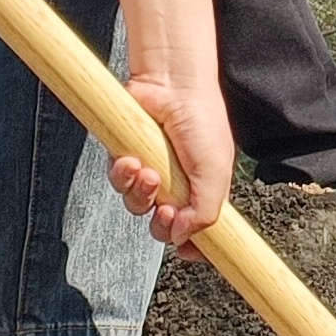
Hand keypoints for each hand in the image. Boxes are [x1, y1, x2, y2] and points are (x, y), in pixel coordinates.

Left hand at [112, 69, 236, 246]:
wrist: (173, 85)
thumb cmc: (202, 121)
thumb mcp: (217, 173)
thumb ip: (205, 213)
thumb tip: (181, 238)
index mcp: (203, 190)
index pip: (196, 231)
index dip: (191, 245)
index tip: (187, 250)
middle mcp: (176, 185)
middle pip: (162, 226)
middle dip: (161, 225)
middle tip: (165, 212)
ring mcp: (151, 171)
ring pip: (136, 206)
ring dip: (140, 196)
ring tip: (149, 175)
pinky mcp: (127, 156)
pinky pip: (118, 181)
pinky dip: (123, 176)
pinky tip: (132, 161)